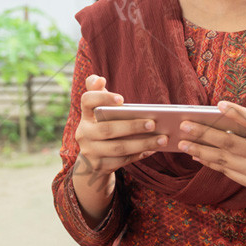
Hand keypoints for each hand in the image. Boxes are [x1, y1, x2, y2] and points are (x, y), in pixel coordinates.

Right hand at [73, 74, 166, 188]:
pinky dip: (140, 154)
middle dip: (132, 126)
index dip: (103, 98)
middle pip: (107, 129)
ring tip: (162, 138)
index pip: (87, 101)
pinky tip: (154, 149)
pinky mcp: (100, 165)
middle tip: (153, 123)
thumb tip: (100, 79)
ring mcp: (90, 151)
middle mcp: (84, 133)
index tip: (122, 99)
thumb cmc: (101, 126)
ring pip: (118, 148)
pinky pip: (123, 160)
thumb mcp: (98, 110)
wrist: (92, 159)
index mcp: (85, 115)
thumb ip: (98, 92)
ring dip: (142, 143)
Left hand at [176, 100, 245, 189]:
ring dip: (200, 150)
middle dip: (204, 134)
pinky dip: (208, 162)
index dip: (237, 113)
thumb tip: (223, 116)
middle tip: (184, 126)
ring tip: (183, 143)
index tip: (219, 105)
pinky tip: (196, 154)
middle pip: (230, 143)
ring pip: (223, 159)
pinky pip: (224, 171)